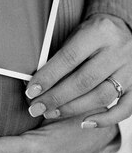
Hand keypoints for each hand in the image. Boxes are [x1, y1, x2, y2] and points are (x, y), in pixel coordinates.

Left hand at [24, 13, 131, 127]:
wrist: (123, 30)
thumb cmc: (93, 34)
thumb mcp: (77, 33)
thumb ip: (62, 55)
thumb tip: (38, 83)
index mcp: (99, 32)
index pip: (69, 58)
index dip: (48, 77)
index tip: (31, 91)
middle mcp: (118, 51)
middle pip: (84, 81)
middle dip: (56, 98)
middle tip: (36, 108)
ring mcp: (131, 69)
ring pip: (101, 96)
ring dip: (73, 109)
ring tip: (51, 113)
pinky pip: (125, 109)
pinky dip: (105, 119)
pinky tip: (85, 123)